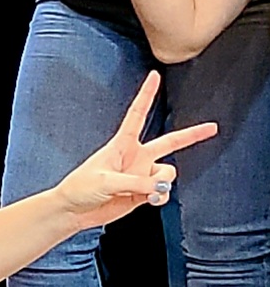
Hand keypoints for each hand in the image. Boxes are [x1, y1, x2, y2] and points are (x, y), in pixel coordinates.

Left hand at [52, 73, 215, 231]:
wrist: (73, 211)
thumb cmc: (81, 189)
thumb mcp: (107, 181)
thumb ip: (137, 182)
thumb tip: (163, 185)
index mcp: (123, 144)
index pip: (138, 115)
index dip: (147, 95)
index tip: (155, 75)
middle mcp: (136, 157)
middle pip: (170, 142)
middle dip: (193, 135)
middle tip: (213, 127)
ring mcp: (141, 175)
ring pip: (167, 173)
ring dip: (161, 183)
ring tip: (147, 191)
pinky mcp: (142, 193)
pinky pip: (162, 191)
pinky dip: (160, 196)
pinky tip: (151, 199)